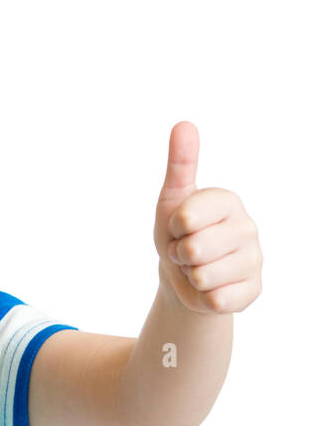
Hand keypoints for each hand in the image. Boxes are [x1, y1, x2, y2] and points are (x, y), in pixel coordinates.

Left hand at [154, 122, 262, 313]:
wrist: (185, 276)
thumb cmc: (179, 233)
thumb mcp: (173, 199)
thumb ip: (180, 164)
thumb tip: (184, 125)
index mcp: (227, 201)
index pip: (186, 218)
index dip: (173, 228)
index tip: (179, 226)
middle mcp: (247, 228)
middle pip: (194, 250)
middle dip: (179, 255)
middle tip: (186, 251)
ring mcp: (254, 260)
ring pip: (203, 277)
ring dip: (191, 277)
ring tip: (197, 268)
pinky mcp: (252, 290)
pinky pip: (216, 300)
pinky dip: (204, 298)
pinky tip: (211, 287)